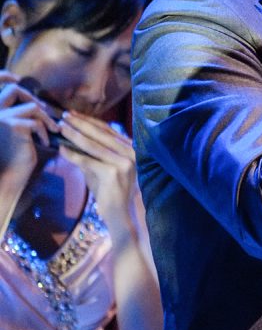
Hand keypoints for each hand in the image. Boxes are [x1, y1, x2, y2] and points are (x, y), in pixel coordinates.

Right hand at [0, 71, 58, 198]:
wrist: (10, 174)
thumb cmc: (15, 153)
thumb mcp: (15, 129)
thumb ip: (18, 113)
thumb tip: (36, 101)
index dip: (5, 76)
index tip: (18, 78)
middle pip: (14, 90)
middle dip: (34, 100)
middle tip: (46, 114)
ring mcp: (0, 117)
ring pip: (31, 107)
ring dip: (46, 119)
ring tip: (53, 130)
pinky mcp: (13, 125)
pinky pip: (36, 121)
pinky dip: (45, 131)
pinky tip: (45, 143)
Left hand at [56, 111, 138, 239]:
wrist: (122, 215)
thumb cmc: (112, 193)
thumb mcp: (103, 169)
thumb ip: (93, 155)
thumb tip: (72, 140)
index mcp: (132, 149)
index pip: (109, 130)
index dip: (90, 121)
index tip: (74, 114)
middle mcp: (131, 153)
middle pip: (101, 133)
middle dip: (80, 123)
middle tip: (64, 116)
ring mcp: (124, 162)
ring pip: (94, 145)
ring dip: (75, 134)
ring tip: (61, 127)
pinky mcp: (114, 173)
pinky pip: (89, 161)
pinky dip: (73, 154)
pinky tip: (62, 149)